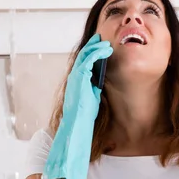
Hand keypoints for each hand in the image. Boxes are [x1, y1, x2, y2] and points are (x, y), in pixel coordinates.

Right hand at [43, 34, 112, 178]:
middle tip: (101, 37)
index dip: (91, 56)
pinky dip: (95, 57)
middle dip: (91, 47)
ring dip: (94, 49)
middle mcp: (74, 86)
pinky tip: (104, 51)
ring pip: (82, 61)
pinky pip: (85, 67)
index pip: (83, 68)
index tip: (101, 47)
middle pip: (82, 60)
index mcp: (77, 90)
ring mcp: (74, 86)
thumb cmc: (82, 129)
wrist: (73, 141)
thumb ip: (93, 96)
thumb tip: (100, 88)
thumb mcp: (90, 108)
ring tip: (104, 41)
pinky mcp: (78, 88)